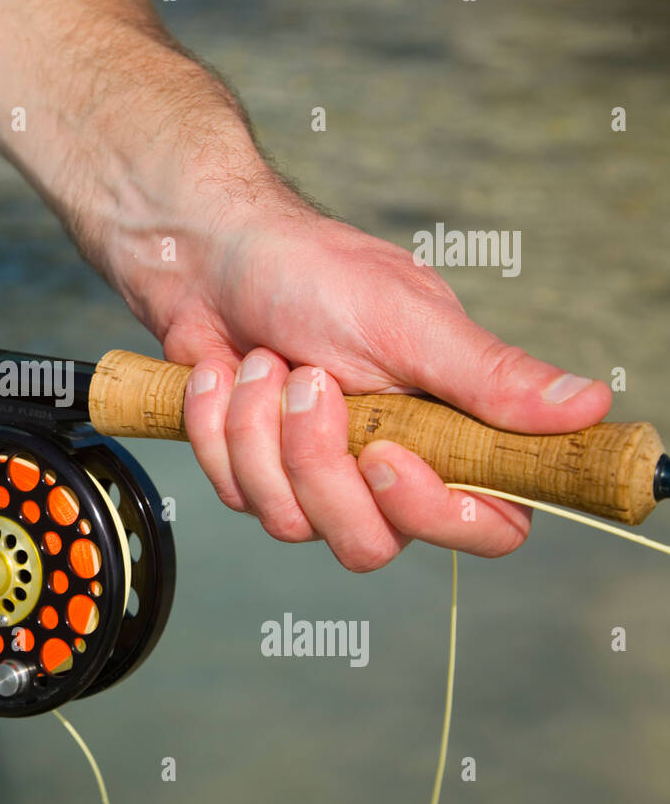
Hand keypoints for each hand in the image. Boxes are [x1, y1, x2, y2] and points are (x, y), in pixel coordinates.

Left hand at [146, 205, 611, 571]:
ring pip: (291, 523)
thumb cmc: (314, 274)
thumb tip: (590, 406)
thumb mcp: (408, 319)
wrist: (213, 259)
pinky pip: (236, 494)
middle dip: (316, 461)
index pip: (486, 527)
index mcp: (451, 432)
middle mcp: (389, 470)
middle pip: (369, 544)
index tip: (381, 452)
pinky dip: (217, 427)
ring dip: (259, 431)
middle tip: (306, 377)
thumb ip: (490, 376)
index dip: (433, 512)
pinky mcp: (256, 477)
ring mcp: (318, 481)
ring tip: (263, 360)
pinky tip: (223, 373)